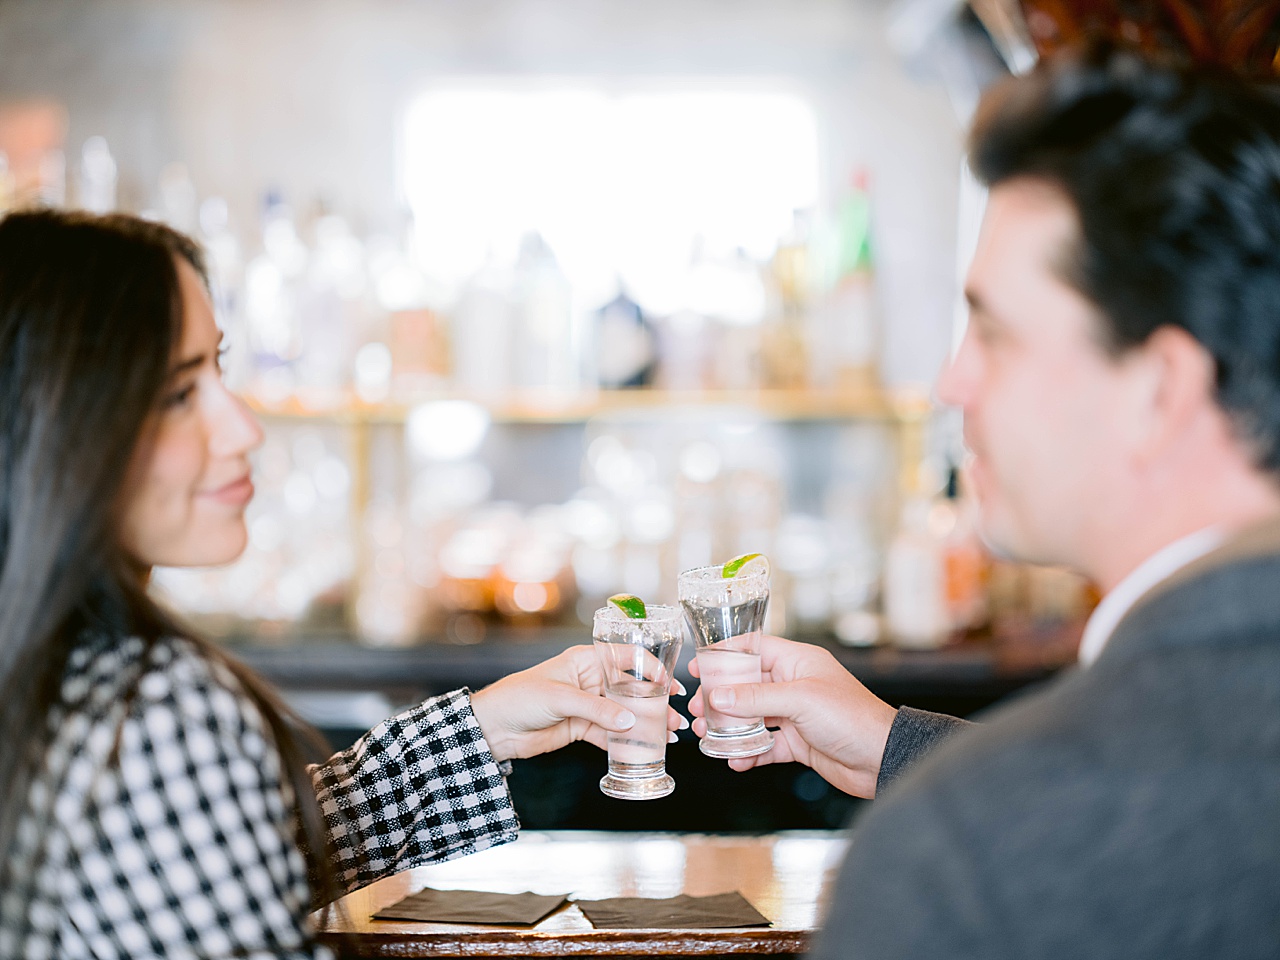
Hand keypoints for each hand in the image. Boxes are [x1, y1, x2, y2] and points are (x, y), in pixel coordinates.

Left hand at [470, 645, 686, 762]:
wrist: (493, 728)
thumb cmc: (519, 698)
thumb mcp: (560, 698)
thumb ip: (596, 709)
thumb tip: (628, 721)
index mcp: (584, 660)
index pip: (625, 658)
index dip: (650, 668)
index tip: (670, 684)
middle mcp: (590, 680)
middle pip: (630, 689)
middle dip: (654, 702)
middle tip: (677, 716)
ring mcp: (587, 705)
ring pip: (624, 713)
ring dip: (645, 724)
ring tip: (670, 734)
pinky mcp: (581, 728)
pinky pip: (610, 734)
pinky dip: (626, 742)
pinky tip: (645, 748)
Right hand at [688, 635, 896, 797]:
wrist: (882, 758)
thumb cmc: (852, 717)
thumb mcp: (800, 700)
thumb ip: (757, 697)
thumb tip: (720, 695)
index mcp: (798, 662)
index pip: (754, 649)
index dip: (726, 655)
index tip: (700, 666)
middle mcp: (795, 685)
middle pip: (748, 685)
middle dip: (721, 696)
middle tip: (698, 708)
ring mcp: (796, 715)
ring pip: (753, 716)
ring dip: (730, 726)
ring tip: (708, 734)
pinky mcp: (798, 742)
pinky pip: (766, 745)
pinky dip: (749, 752)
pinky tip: (735, 760)